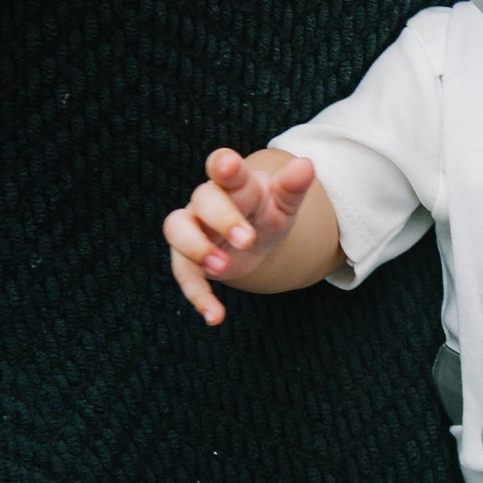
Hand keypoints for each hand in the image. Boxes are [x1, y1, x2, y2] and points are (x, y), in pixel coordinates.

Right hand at [163, 148, 316, 324]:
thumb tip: (306, 165)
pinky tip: (215, 317)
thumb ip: (293, 187)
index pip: (224, 167)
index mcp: (235, 183)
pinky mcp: (188, 258)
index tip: (228, 164)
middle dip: (223, 218)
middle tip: (247, 239)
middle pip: (203, 199)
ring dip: (196, 248)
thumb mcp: (285, 203)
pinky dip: (197, 296)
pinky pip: (183, 273)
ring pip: (176, 228)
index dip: (223, 165)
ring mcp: (193, 227)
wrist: (254, 234)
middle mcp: (207, 200)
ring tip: (222, 268)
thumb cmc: (267, 211)